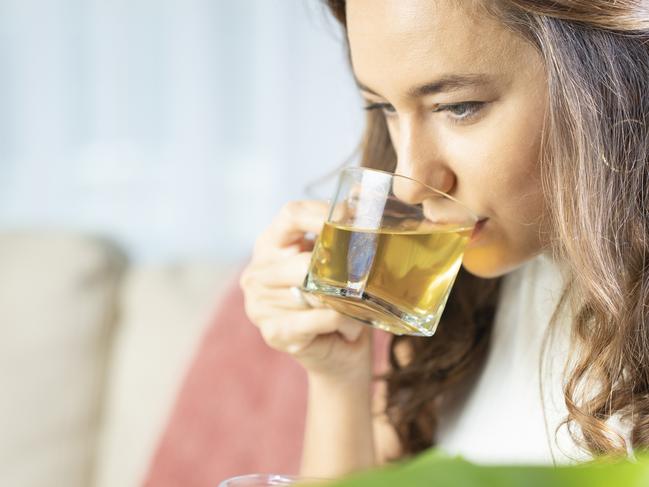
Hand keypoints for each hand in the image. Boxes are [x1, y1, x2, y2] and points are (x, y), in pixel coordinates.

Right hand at [240, 200, 372, 382]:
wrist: (340, 352)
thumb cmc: (340, 300)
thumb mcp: (340, 261)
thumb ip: (345, 228)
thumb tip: (364, 193)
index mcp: (270, 245)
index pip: (291, 214)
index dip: (323, 212)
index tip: (353, 218)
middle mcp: (257, 272)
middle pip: (303, 259)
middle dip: (340, 270)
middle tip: (364, 275)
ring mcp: (259, 304)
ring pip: (315, 291)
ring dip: (345, 302)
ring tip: (354, 309)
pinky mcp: (274, 333)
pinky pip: (320, 318)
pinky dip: (342, 322)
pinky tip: (346, 327)